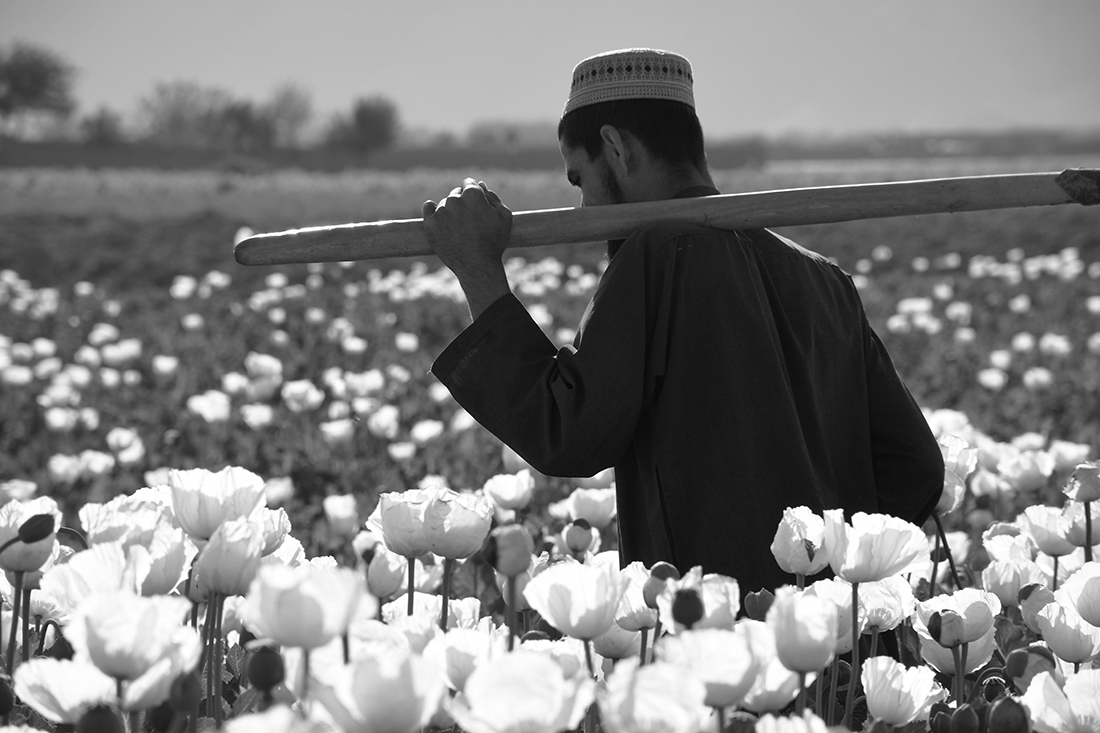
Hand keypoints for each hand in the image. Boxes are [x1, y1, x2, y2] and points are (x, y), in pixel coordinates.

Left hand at [422, 179, 512, 318]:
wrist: (477, 266)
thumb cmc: (494, 242)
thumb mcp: (504, 217)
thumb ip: (493, 197)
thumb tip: (481, 185)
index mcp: (473, 195)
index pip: (469, 183)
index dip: (473, 193)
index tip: (474, 203)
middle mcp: (455, 199)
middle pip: (456, 194)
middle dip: (462, 203)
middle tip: (468, 220)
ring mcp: (441, 211)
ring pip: (444, 204)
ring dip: (450, 211)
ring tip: (459, 230)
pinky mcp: (430, 224)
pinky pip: (428, 209)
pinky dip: (431, 210)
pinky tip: (436, 215)